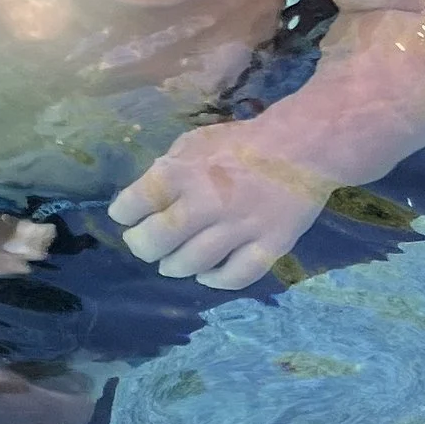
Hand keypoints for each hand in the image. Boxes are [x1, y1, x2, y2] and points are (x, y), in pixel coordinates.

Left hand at [112, 124, 332, 289]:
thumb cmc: (241, 143)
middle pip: (158, 240)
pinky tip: (207, 276)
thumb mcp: (194, 142)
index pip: (135, 202)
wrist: (301, 147)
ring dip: (174, 267)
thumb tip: (148, 198)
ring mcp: (240, 226)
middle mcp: (207, 202)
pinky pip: (238, 275)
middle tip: (143, 244)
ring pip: (193, 263)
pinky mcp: (270, 244)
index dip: (123, 213)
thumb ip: (169, 169)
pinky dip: (216, 281)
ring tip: (170, 263)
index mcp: (183, 172)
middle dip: (142, 246)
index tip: (125, 216)